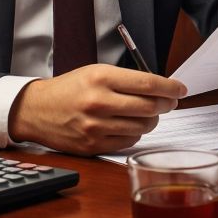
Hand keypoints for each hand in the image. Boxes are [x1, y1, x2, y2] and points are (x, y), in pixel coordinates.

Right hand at [7, 65, 186, 154]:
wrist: (36, 110)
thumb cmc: (70, 89)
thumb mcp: (96, 72)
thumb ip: (127, 80)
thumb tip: (161, 88)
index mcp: (101, 78)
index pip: (148, 83)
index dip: (170, 87)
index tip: (181, 89)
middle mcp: (99, 102)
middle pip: (150, 107)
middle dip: (165, 104)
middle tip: (169, 102)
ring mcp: (96, 126)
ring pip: (142, 127)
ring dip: (151, 120)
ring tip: (146, 113)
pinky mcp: (93, 145)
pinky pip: (129, 141)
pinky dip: (135, 133)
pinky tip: (128, 125)